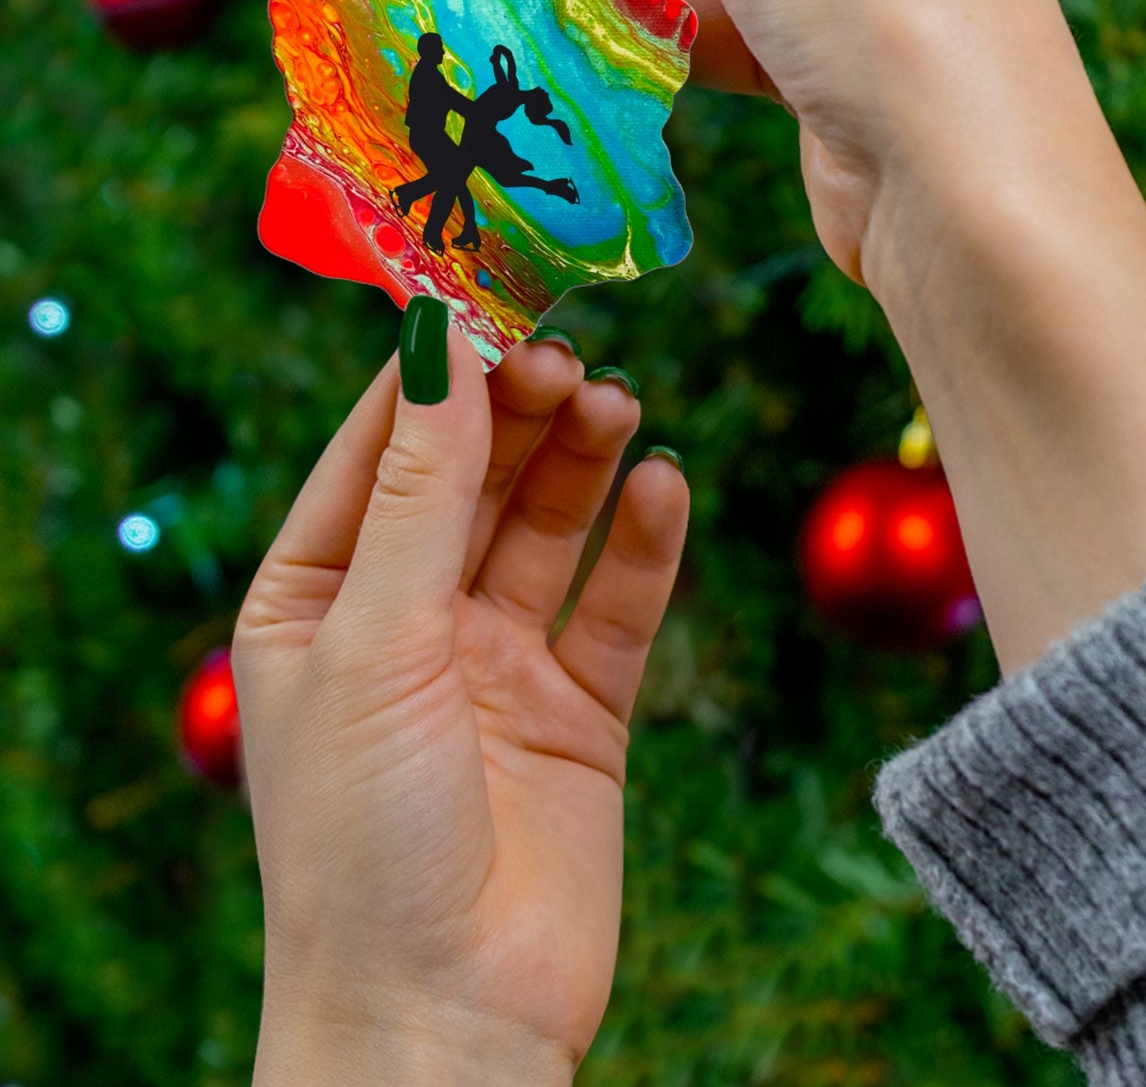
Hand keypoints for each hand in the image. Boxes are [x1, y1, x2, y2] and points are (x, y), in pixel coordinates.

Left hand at [233, 328, 687, 1082]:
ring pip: (549, 527)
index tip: (489, 293)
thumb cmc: (363, 839)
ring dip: (584, 461)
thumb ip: (420, 493)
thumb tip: (440, 344)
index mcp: (319, 599)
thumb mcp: (377, 641)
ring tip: (618, 404)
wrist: (446, 1021)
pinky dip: (644, 543)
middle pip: (474, 478)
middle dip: (518, 412)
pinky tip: (664, 486)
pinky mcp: (580, 708)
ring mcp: (498, 663)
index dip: (433, 373)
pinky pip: (617, 604)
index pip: (378, 451)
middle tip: (569, 355)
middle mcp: (408, 620)